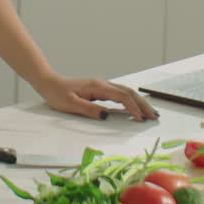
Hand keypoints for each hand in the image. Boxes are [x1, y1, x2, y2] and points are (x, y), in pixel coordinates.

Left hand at [38, 76, 158, 121]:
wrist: (50, 84)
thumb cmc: (58, 94)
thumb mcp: (71, 104)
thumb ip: (88, 109)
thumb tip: (105, 115)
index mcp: (98, 87)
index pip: (122, 96)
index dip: (133, 107)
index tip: (140, 119)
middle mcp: (103, 84)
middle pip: (129, 92)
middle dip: (143, 104)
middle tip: (153, 116)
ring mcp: (102, 86)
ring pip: (126, 92)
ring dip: (139, 102)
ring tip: (149, 113)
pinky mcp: (100, 90)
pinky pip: (120, 94)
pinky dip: (131, 100)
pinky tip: (134, 107)